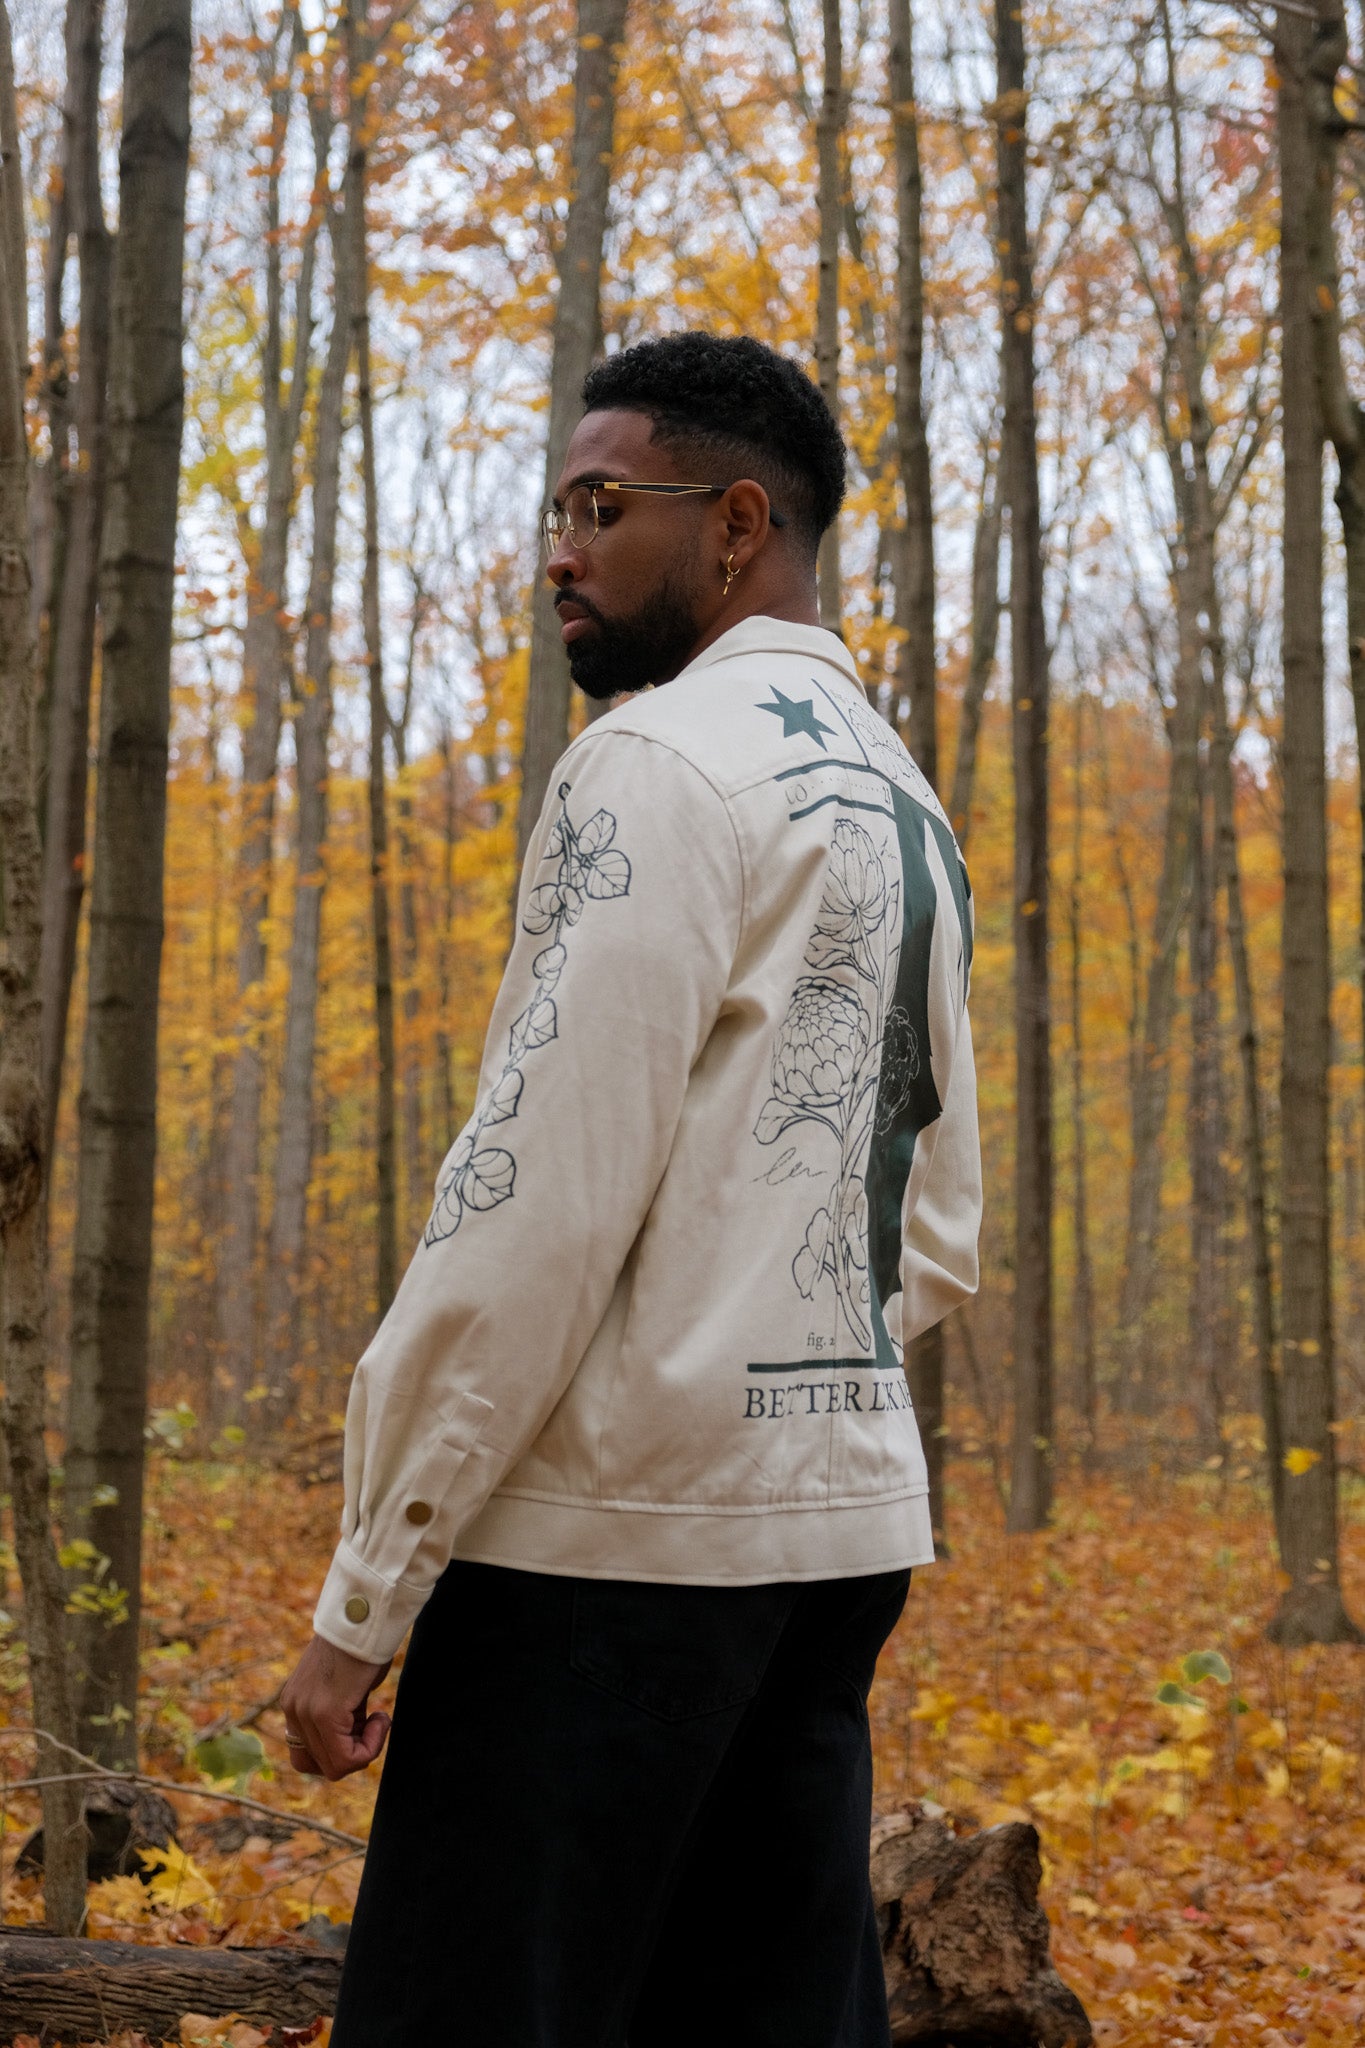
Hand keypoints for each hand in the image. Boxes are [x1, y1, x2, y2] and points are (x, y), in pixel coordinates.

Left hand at [280, 1634, 391, 1780]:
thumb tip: (351, 1740)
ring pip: (335, 1767)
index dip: (337, 1750)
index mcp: (292, 1702)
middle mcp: (291, 1709)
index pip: (305, 1756)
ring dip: (364, 1750)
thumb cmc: (364, 1646)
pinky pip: (347, 1758)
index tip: (361, 1724)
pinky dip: (371, 1747)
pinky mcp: (325, 1713)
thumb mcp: (342, 1689)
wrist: (367, 1614)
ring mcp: (305, 1712)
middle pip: (316, 1765)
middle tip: (370, 1724)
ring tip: (378, 1719)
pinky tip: (382, 1718)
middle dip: (349, 1753)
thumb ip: (337, 1715)